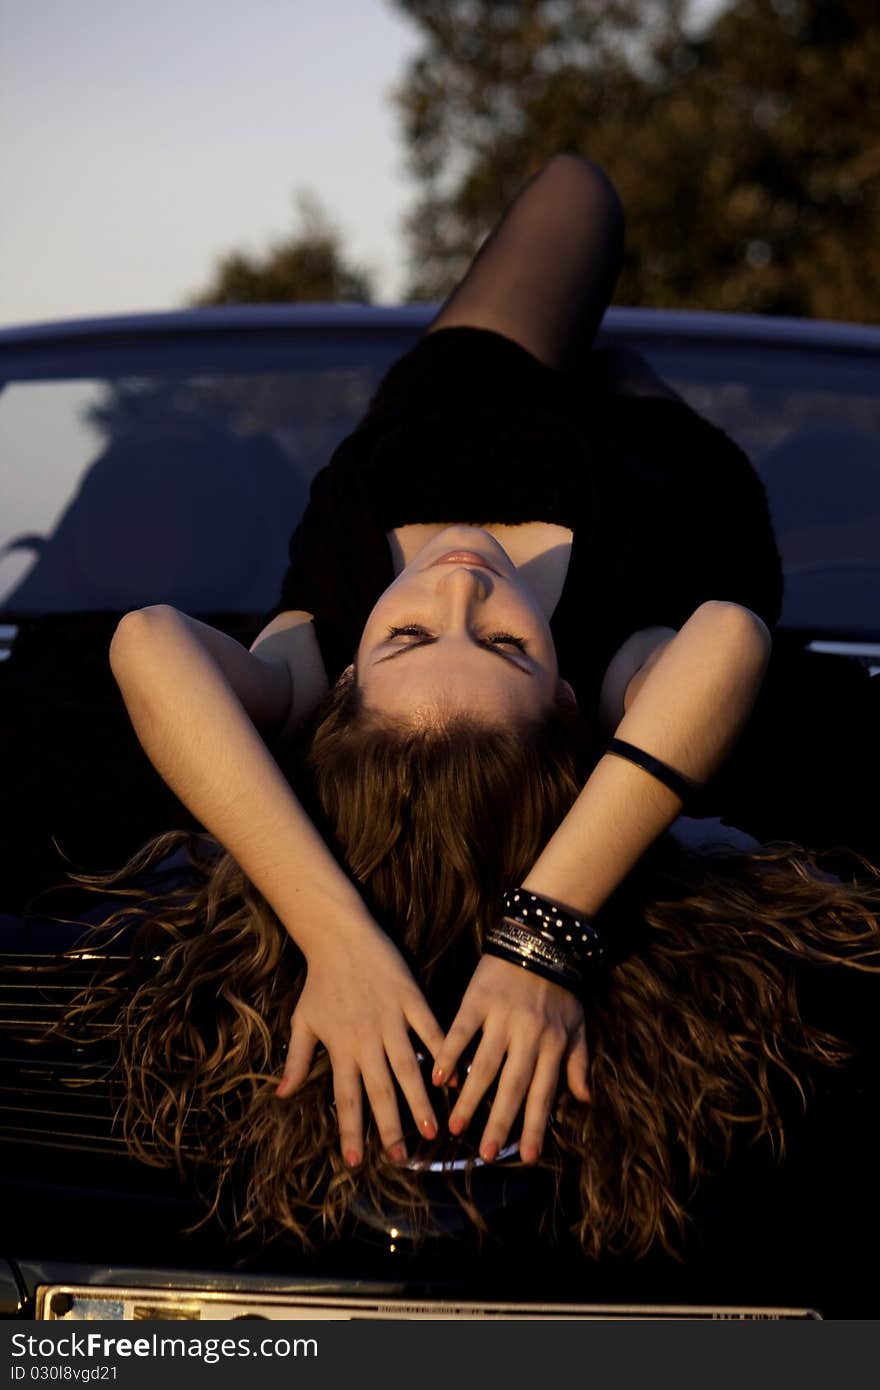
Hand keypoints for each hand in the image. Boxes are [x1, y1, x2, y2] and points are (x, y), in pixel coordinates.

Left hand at [276, 919, 443, 1167]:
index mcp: (340, 1047)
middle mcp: (366, 1039)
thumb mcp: (302, 1022)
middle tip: (401, 1159)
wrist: (340, 937)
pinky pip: (431, 1031)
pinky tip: (454, 1079)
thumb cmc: (320, 982)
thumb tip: (282, 1095)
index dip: (350, 1130)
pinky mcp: (411, 999)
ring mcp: (391, 1020)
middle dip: (390, 1127)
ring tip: (432, 1132)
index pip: (346, 1097)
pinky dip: (443, 1055)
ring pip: (407, 1068)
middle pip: (380, 1090)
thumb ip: (296, 1060)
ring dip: (419, 1101)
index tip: (355, 1161)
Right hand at [431, 955, 590, 1163]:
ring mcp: (502, 1018)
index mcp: (554, 1044)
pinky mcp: (478, 999)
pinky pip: (461, 1031)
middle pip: (513, 1085)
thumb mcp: (579, 1024)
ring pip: (485, 1064)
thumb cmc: (561, 986)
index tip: (528, 1157)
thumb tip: (585, 1099)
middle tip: (486, 1154)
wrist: (542, 937)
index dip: (536, 1125)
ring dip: (469, 1098)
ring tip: (453, 1127)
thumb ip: (579, 1062)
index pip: (544, 1093)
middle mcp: (529, 1035)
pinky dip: (449, 1054)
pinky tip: (436, 1078)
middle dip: (500, 1122)